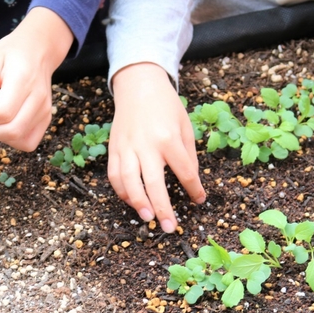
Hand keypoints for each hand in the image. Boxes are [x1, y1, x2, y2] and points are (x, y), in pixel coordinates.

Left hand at [0, 7, 72, 151]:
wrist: (39, 51)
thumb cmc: (12, 53)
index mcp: (24, 81)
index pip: (2, 113)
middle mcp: (38, 100)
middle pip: (11, 131)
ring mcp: (45, 112)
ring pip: (19, 140)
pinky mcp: (46, 119)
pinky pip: (28, 142)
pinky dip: (12, 139)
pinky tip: (4, 124)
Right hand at [108, 63, 204, 232]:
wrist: (139, 85)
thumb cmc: (166, 106)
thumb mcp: (185, 126)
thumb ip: (188, 155)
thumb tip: (191, 182)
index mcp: (169, 138)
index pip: (185, 172)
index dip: (194, 189)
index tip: (199, 200)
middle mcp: (147, 145)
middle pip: (154, 183)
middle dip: (162, 208)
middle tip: (169, 227)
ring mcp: (127, 147)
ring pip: (129, 181)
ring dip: (138, 203)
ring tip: (147, 219)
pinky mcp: (114, 148)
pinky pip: (114, 175)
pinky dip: (122, 191)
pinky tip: (132, 201)